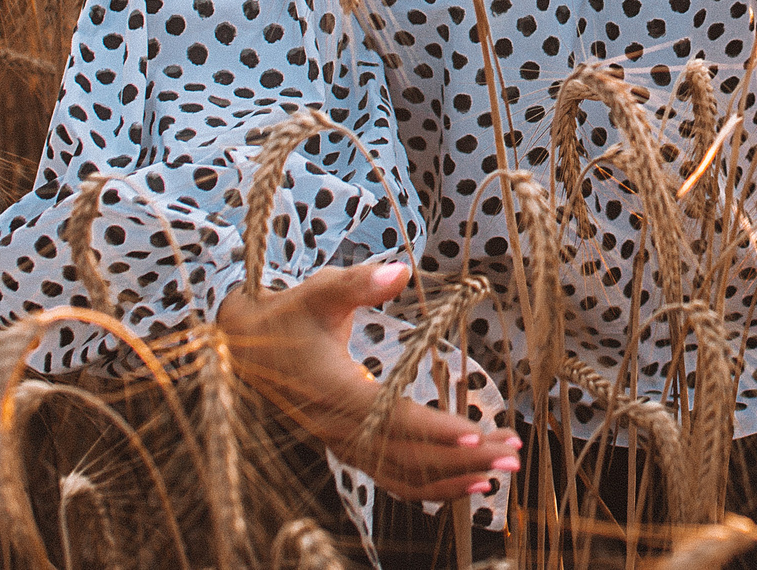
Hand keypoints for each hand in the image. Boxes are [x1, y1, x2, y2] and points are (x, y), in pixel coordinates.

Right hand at [215, 261, 521, 503]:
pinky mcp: (348, 449)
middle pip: (407, 456)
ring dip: (453, 479)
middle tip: (512, 452)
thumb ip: (360, 281)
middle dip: (463, 459)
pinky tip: (465, 485)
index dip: (435, 431)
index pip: (392, 420)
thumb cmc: (289, 315)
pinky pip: (392, 479)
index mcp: (334, 391)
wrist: (244, 349)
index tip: (477, 435)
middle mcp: (337, 429)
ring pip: (402, 477)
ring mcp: (342, 445)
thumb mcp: (320, 290)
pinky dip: (430, 488)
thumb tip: (401, 268)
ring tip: (500, 471)